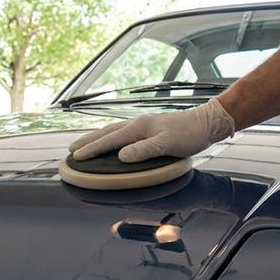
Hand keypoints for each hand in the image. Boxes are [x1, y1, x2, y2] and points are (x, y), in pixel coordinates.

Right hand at [69, 98, 235, 161]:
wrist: (208, 122)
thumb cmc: (190, 135)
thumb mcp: (168, 144)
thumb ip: (144, 150)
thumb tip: (121, 157)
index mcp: (139, 128)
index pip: (110, 140)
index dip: (92, 149)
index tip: (76, 156)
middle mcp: (138, 124)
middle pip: (107, 132)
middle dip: (88, 141)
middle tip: (72, 150)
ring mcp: (143, 125)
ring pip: (113, 131)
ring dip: (98, 138)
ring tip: (86, 144)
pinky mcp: (150, 128)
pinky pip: (123, 133)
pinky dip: (111, 137)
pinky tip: (113, 142)